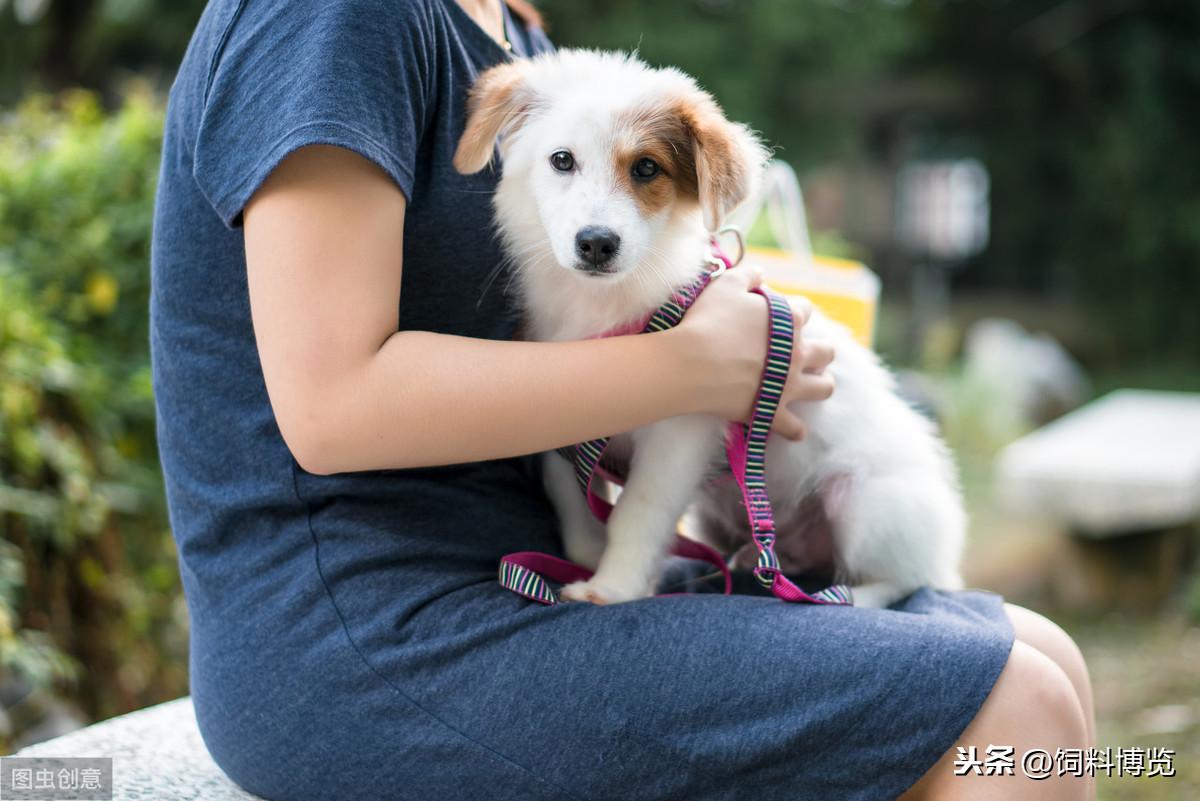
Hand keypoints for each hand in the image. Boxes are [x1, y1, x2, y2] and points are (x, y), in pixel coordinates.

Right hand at [670, 266, 834, 439]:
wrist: (692, 363)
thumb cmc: (707, 321)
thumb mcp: (726, 284)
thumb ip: (749, 275)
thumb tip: (761, 273)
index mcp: (789, 320)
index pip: (804, 311)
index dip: (791, 311)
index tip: (774, 316)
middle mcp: (797, 353)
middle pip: (826, 351)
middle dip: (820, 350)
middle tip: (802, 353)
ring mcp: (788, 385)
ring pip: (824, 388)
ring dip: (820, 385)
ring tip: (809, 384)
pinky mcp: (773, 412)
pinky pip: (794, 428)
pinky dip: (794, 429)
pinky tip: (791, 428)